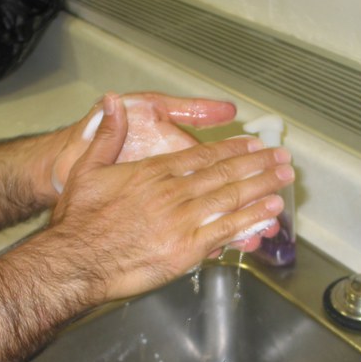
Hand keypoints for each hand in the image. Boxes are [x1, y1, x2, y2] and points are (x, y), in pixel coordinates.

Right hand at [48, 93, 292, 301]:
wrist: (75, 260)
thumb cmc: (78, 220)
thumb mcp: (86, 169)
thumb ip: (107, 136)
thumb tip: (111, 101)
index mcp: (154, 172)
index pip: (201, 155)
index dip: (231, 149)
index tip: (252, 143)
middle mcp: (173, 191)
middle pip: (224, 173)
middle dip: (257, 163)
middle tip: (282, 157)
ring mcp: (182, 220)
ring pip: (231, 198)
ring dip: (262, 186)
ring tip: (285, 178)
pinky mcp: (186, 249)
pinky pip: (226, 231)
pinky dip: (251, 220)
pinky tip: (271, 212)